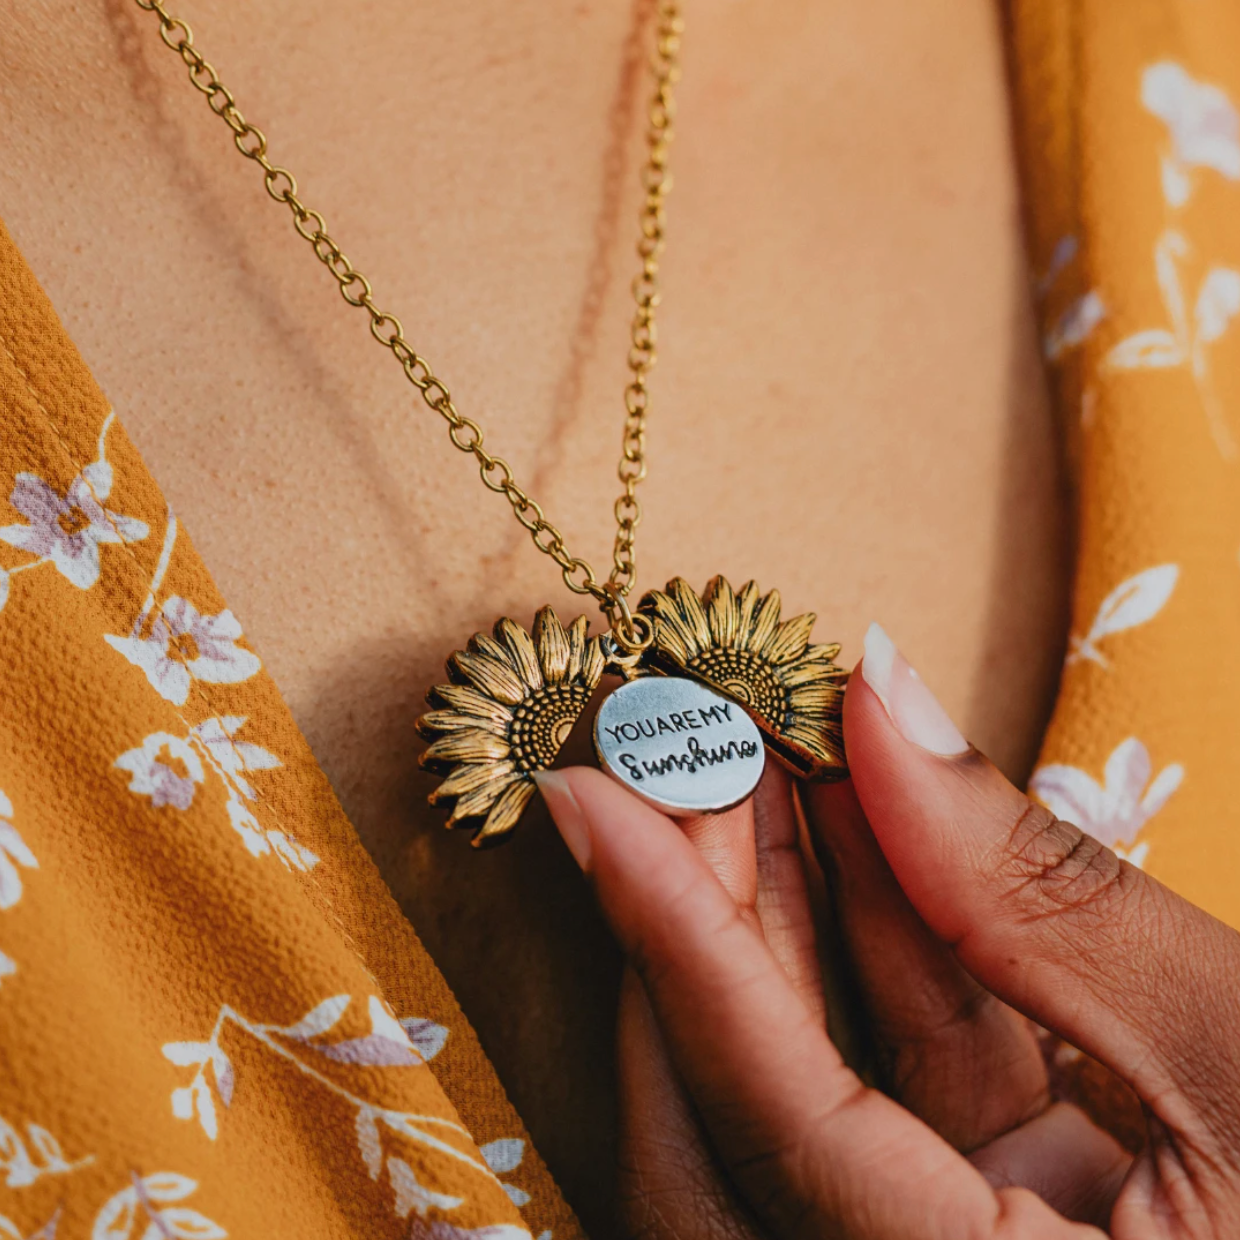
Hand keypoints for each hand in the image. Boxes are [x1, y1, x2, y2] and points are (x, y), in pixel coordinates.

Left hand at [534, 623, 1239, 1238]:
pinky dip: (880, 946)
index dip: (675, 938)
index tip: (591, 796)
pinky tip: (854, 822)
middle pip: (748, 1119)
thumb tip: (884, 702)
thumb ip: (1045, 890)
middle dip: (703, 921)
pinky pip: (904, 1080)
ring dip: (781, 916)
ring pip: (817, 1089)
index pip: (774, 1118)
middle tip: (671, 758)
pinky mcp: (1016, 1218)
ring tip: (747, 761)